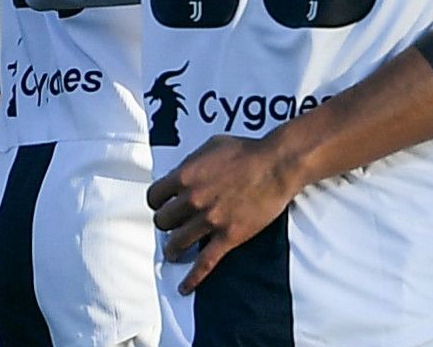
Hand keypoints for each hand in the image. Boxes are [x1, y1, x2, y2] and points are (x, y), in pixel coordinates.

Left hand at [146, 134, 300, 293]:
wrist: (278, 165)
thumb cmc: (249, 152)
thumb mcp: (212, 146)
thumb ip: (192, 162)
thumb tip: (182, 173)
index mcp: (185, 176)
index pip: (154, 197)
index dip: (158, 202)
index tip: (163, 205)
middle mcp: (192, 200)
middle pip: (162, 222)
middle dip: (167, 224)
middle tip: (174, 224)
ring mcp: (210, 221)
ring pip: (177, 244)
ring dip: (174, 249)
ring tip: (175, 251)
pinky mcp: (228, 236)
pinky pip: (205, 262)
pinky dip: (193, 278)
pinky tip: (186, 286)